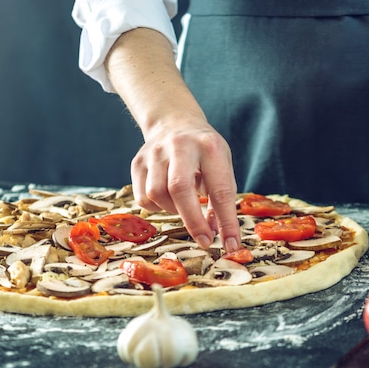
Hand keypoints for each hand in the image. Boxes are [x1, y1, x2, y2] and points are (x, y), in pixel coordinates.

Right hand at [130, 119, 240, 251]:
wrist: (174, 122)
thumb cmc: (204, 151)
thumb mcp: (221, 166)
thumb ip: (220, 198)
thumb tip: (216, 233)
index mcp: (209, 147)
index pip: (220, 190)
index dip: (226, 221)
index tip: (230, 245)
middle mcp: (180, 146)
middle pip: (179, 188)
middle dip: (193, 221)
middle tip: (204, 241)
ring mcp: (155, 153)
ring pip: (156, 194)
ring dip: (173, 211)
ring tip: (183, 206)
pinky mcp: (138, 162)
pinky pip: (142, 197)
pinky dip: (156, 207)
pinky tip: (167, 199)